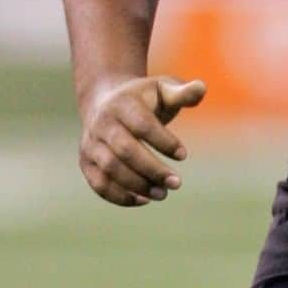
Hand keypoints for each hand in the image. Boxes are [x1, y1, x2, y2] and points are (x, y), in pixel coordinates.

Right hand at [78, 75, 205, 206]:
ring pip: (110, 169)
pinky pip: (99, 184)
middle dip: (152, 170)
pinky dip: (119, 196)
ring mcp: (91, 143)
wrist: (105, 99)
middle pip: (125, 151)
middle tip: (176, 183)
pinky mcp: (86, 161)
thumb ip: (183, 92)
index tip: (184, 155)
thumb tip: (201, 88)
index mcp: (123, 103)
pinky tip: (143, 200)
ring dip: (137, 185)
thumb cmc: (144, 97)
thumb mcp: (163, 88)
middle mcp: (102, 123)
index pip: (142, 125)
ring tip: (163, 194)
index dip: (163, 141)